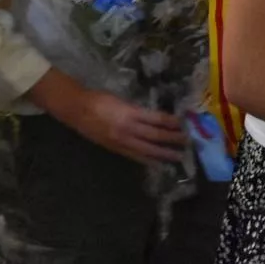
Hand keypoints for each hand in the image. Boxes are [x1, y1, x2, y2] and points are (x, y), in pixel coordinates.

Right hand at [68, 88, 187, 164]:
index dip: (171, 122)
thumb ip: (137, 109)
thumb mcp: (121, 100)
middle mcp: (127, 128)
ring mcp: (121, 141)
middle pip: (155, 135)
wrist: (76, 110)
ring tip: (178, 156)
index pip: (156, 118)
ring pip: (147, 149)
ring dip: (164, 153)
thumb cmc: (99, 99)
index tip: (184, 123)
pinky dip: (147, 160)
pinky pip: (134, 156)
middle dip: (172, 139)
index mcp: (130, 113)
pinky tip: (158, 163)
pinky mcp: (115, 149)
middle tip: (188, 141)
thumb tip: (154, 116)